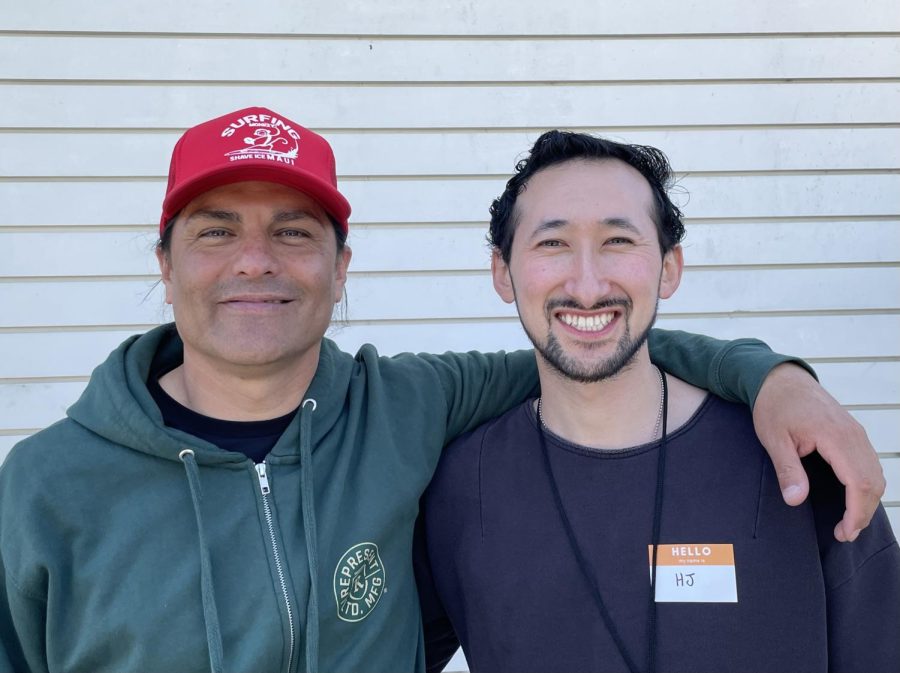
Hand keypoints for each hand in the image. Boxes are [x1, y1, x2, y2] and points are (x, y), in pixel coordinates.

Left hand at [752, 363, 884, 541]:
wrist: (780, 379)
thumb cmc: (775, 405)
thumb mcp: (774, 439)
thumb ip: (787, 469)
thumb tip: (796, 499)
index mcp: (836, 436)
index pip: (859, 483)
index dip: (856, 512)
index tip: (844, 532)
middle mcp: (853, 435)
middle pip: (873, 482)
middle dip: (863, 513)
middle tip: (844, 534)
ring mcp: (856, 433)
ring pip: (875, 474)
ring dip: (867, 501)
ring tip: (849, 522)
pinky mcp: (853, 433)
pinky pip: (869, 463)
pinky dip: (866, 485)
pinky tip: (852, 498)